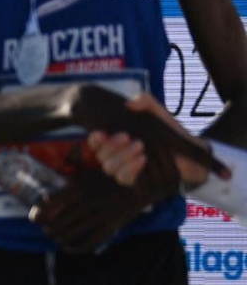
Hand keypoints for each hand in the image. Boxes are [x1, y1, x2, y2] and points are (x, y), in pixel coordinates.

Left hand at [29, 174, 146, 253]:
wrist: (140, 182)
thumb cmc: (110, 177)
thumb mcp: (86, 177)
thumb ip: (67, 188)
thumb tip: (47, 200)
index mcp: (76, 190)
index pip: (46, 208)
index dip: (37, 216)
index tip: (34, 219)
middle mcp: (84, 204)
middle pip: (55, 225)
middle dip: (48, 229)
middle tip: (47, 229)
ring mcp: (97, 217)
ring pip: (67, 236)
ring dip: (59, 238)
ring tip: (57, 237)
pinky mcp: (109, 227)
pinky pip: (87, 244)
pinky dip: (74, 249)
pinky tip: (69, 247)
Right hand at [86, 92, 227, 192]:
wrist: (189, 152)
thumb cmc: (169, 133)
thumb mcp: (158, 114)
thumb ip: (146, 103)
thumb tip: (130, 103)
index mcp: (117, 139)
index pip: (97, 142)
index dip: (95, 139)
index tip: (100, 133)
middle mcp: (117, 155)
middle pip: (101, 155)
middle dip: (111, 146)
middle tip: (127, 136)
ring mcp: (124, 169)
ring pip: (109, 167)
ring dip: (122, 157)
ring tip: (140, 147)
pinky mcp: (134, 181)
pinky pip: (123, 178)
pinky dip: (130, 169)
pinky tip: (142, 160)